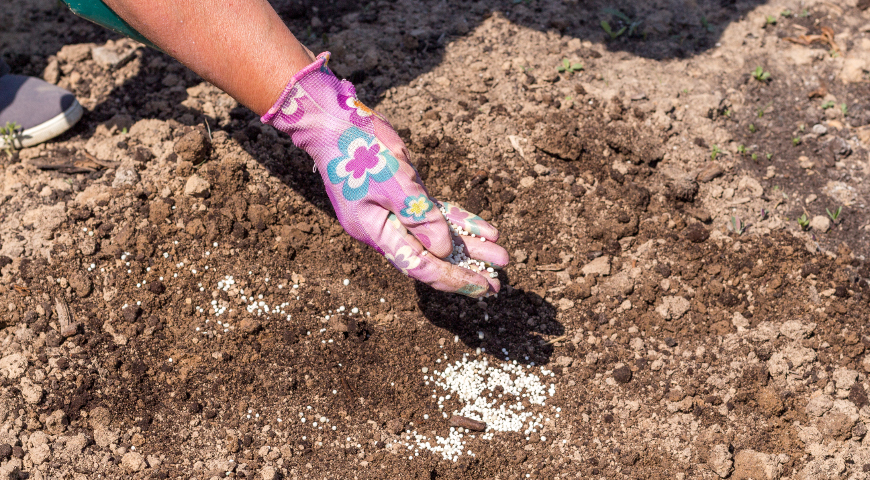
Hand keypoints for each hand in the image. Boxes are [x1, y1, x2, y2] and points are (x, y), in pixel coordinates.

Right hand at [262, 52, 507, 296]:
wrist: (335, 124)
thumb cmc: (358, 151)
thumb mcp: (391, 182)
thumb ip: (418, 215)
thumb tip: (443, 250)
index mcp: (376, 232)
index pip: (419, 265)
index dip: (451, 278)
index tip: (481, 286)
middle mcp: (387, 229)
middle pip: (432, 258)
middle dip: (465, 270)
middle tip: (496, 286)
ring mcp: (397, 212)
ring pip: (439, 237)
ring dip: (470, 248)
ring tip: (501, 258)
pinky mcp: (407, 195)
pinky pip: (438, 215)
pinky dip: (461, 223)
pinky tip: (488, 231)